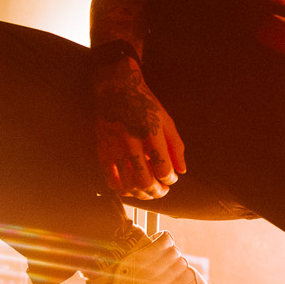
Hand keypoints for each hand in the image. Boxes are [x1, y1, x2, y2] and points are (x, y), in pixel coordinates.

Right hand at [92, 52, 184, 198]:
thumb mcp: (167, 121)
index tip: (172, 179)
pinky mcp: (103, 150)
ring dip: (141, 194)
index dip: (170, 179)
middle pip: (144, 181)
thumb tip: (181, 170)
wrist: (117, 89)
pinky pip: (110, 178)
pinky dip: (121, 189)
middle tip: (162, 191)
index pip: (163, 168)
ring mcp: (115, 147)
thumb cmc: (144, 104)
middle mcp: (131, 142)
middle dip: (156, 192)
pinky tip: (129, 189)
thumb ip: (176, 147)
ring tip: (148, 192)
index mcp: (151, 133)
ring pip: (127, 183)